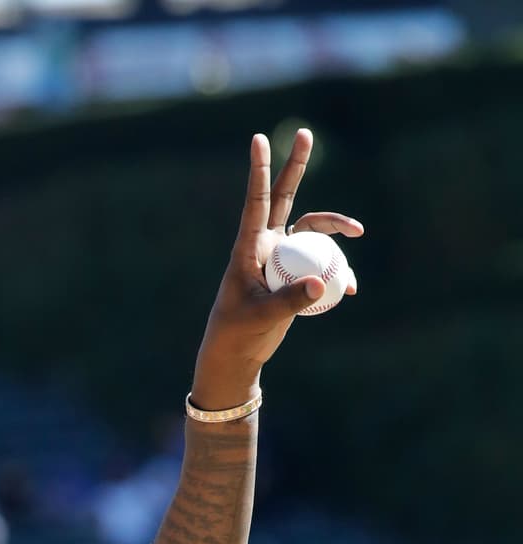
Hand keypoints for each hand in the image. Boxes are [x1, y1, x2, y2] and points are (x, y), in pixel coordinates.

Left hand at [191, 128, 363, 409]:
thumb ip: (290, 301)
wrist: (237, 356)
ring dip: (335, 227)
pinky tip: (350, 288)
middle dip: (295, 166)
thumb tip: (323, 284)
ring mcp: (281, 257)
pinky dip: (337, 271)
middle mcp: (266, 245)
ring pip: (312, 229)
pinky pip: (321, 262)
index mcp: (249, 247)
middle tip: (304, 134)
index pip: (256, 203)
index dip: (260, 171)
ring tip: (358, 231)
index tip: (258, 139)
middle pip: (285, 198)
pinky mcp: (293, 274)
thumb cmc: (238, 334)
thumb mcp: (261, 317)